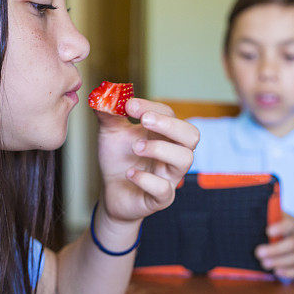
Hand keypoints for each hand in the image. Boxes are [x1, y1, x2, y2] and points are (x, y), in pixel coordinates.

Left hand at [95, 98, 198, 225]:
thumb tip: (102, 95)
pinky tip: (130, 173)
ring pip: (185, 159)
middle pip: (191, 135)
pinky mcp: (161, 198)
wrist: (111, 192)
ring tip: (135, 147)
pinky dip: (146, 179)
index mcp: (163, 134)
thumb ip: (108, 114)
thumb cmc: (118, 160)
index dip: (152, 107)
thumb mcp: (110, 133)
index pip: (170, 114)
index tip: (129, 105)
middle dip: (169, 125)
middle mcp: (173, 153)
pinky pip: (164, 189)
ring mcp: (170, 176)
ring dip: (160, 149)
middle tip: (144, 121)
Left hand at [255, 214, 293, 279]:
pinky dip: (288, 273)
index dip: (280, 228)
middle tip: (258, 253)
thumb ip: (271, 217)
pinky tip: (276, 271)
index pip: (289, 224)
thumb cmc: (288, 226)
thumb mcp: (283, 218)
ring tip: (264, 263)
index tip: (268, 231)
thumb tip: (253, 218)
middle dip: (275, 250)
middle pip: (292, 244)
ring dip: (279, 262)